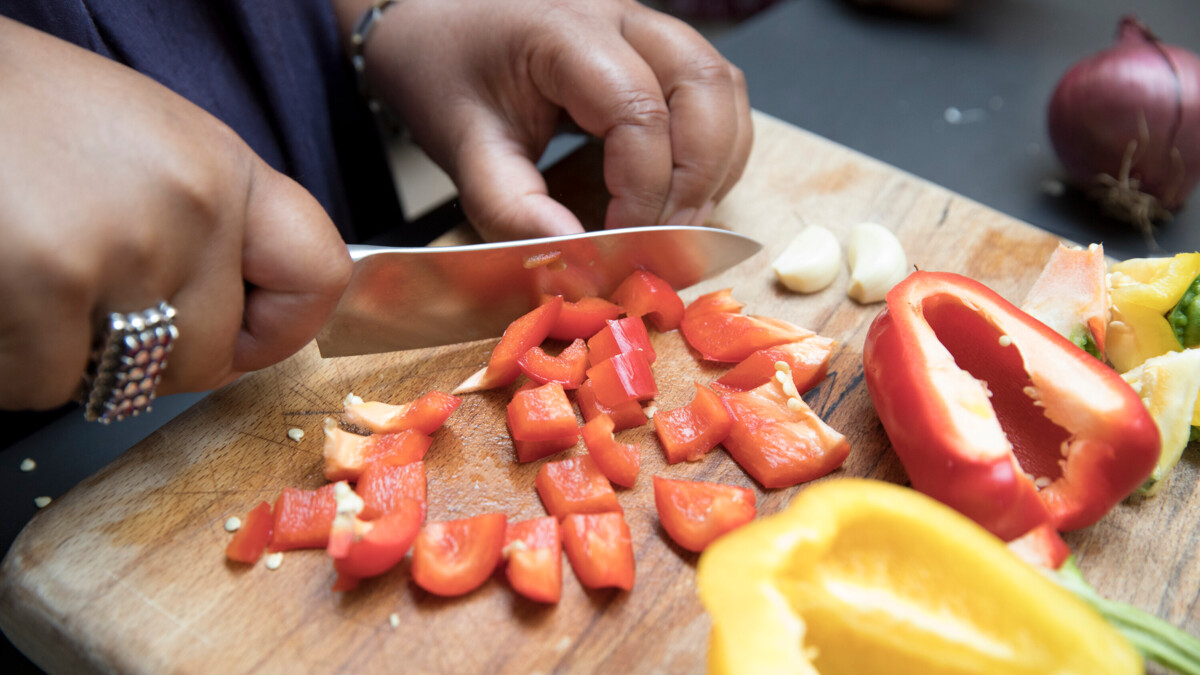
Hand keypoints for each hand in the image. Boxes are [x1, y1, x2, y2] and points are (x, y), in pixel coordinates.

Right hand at [0, 17, 351, 411]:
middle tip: (80, 290)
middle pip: (204, 359)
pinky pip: (38, 383)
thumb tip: (248, 319)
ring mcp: (125, 247)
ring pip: (115, 383)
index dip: (280, 328)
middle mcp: (193, 205)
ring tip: (24, 269)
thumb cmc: (17, 114)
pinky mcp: (48, 284)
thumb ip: (206, 227)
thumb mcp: (146, 145)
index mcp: (224, 167)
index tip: (243, 335)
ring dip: (60, 353)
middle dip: (141, 352)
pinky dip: (6, 358)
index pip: (317, 278)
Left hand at [342, 0, 752, 240]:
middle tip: (664, 238)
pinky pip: (716, 90)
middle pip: (704, 86)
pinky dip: (715, 145)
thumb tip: (574, 258)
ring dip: (715, 161)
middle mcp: (620, 15)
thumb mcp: (463, 146)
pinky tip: (685, 188)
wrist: (432, 23)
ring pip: (721, 86)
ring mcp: (645, 24)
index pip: (638, 113)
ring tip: (679, 220)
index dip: (641, 192)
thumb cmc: (444, 71)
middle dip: (696, 177)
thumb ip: (512, 207)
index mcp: (565, 31)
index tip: (617, 244)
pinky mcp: (655, 46)